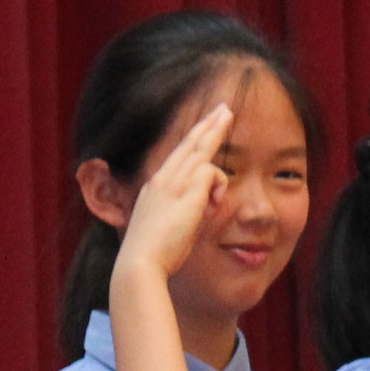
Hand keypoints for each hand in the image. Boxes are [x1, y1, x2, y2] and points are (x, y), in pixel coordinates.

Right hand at [113, 103, 234, 282]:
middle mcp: (162, 179)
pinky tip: (213, 204)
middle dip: (206, 122)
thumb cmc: (155, 254)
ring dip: (215, 131)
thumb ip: (184, 212)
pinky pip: (212, 172)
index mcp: (155, 188)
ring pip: (200, 147)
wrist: (141, 262)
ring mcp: (173, 182)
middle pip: (188, 143)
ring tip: (228, 114)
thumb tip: (203, 206)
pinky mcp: (187, 190)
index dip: (191, 140)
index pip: (177, 156)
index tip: (203, 128)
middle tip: (222, 108)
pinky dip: (217, 185)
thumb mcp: (168, 227)